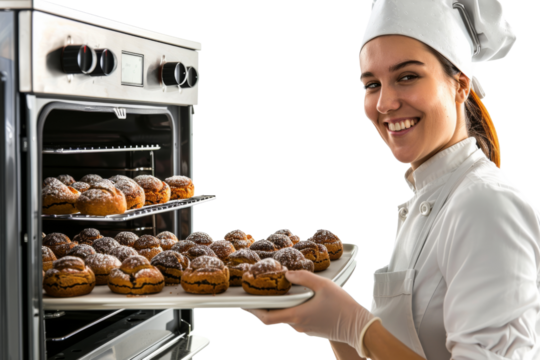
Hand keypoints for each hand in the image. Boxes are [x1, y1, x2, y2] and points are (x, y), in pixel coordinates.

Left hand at [240, 270, 373, 350]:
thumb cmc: (342, 306)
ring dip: (281, 308)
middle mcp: (297, 326)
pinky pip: (297, 321)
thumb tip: (287, 273)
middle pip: (273, 319)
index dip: (252, 312)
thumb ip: (303, 277)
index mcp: (297, 315)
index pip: (266, 318)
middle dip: (264, 308)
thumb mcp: (324, 285)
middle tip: (257, 296)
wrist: (359, 327)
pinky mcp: (312, 331)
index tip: (244, 304)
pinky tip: (300, 300)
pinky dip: (293, 311)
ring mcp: (305, 330)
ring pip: (286, 319)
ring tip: (280, 294)